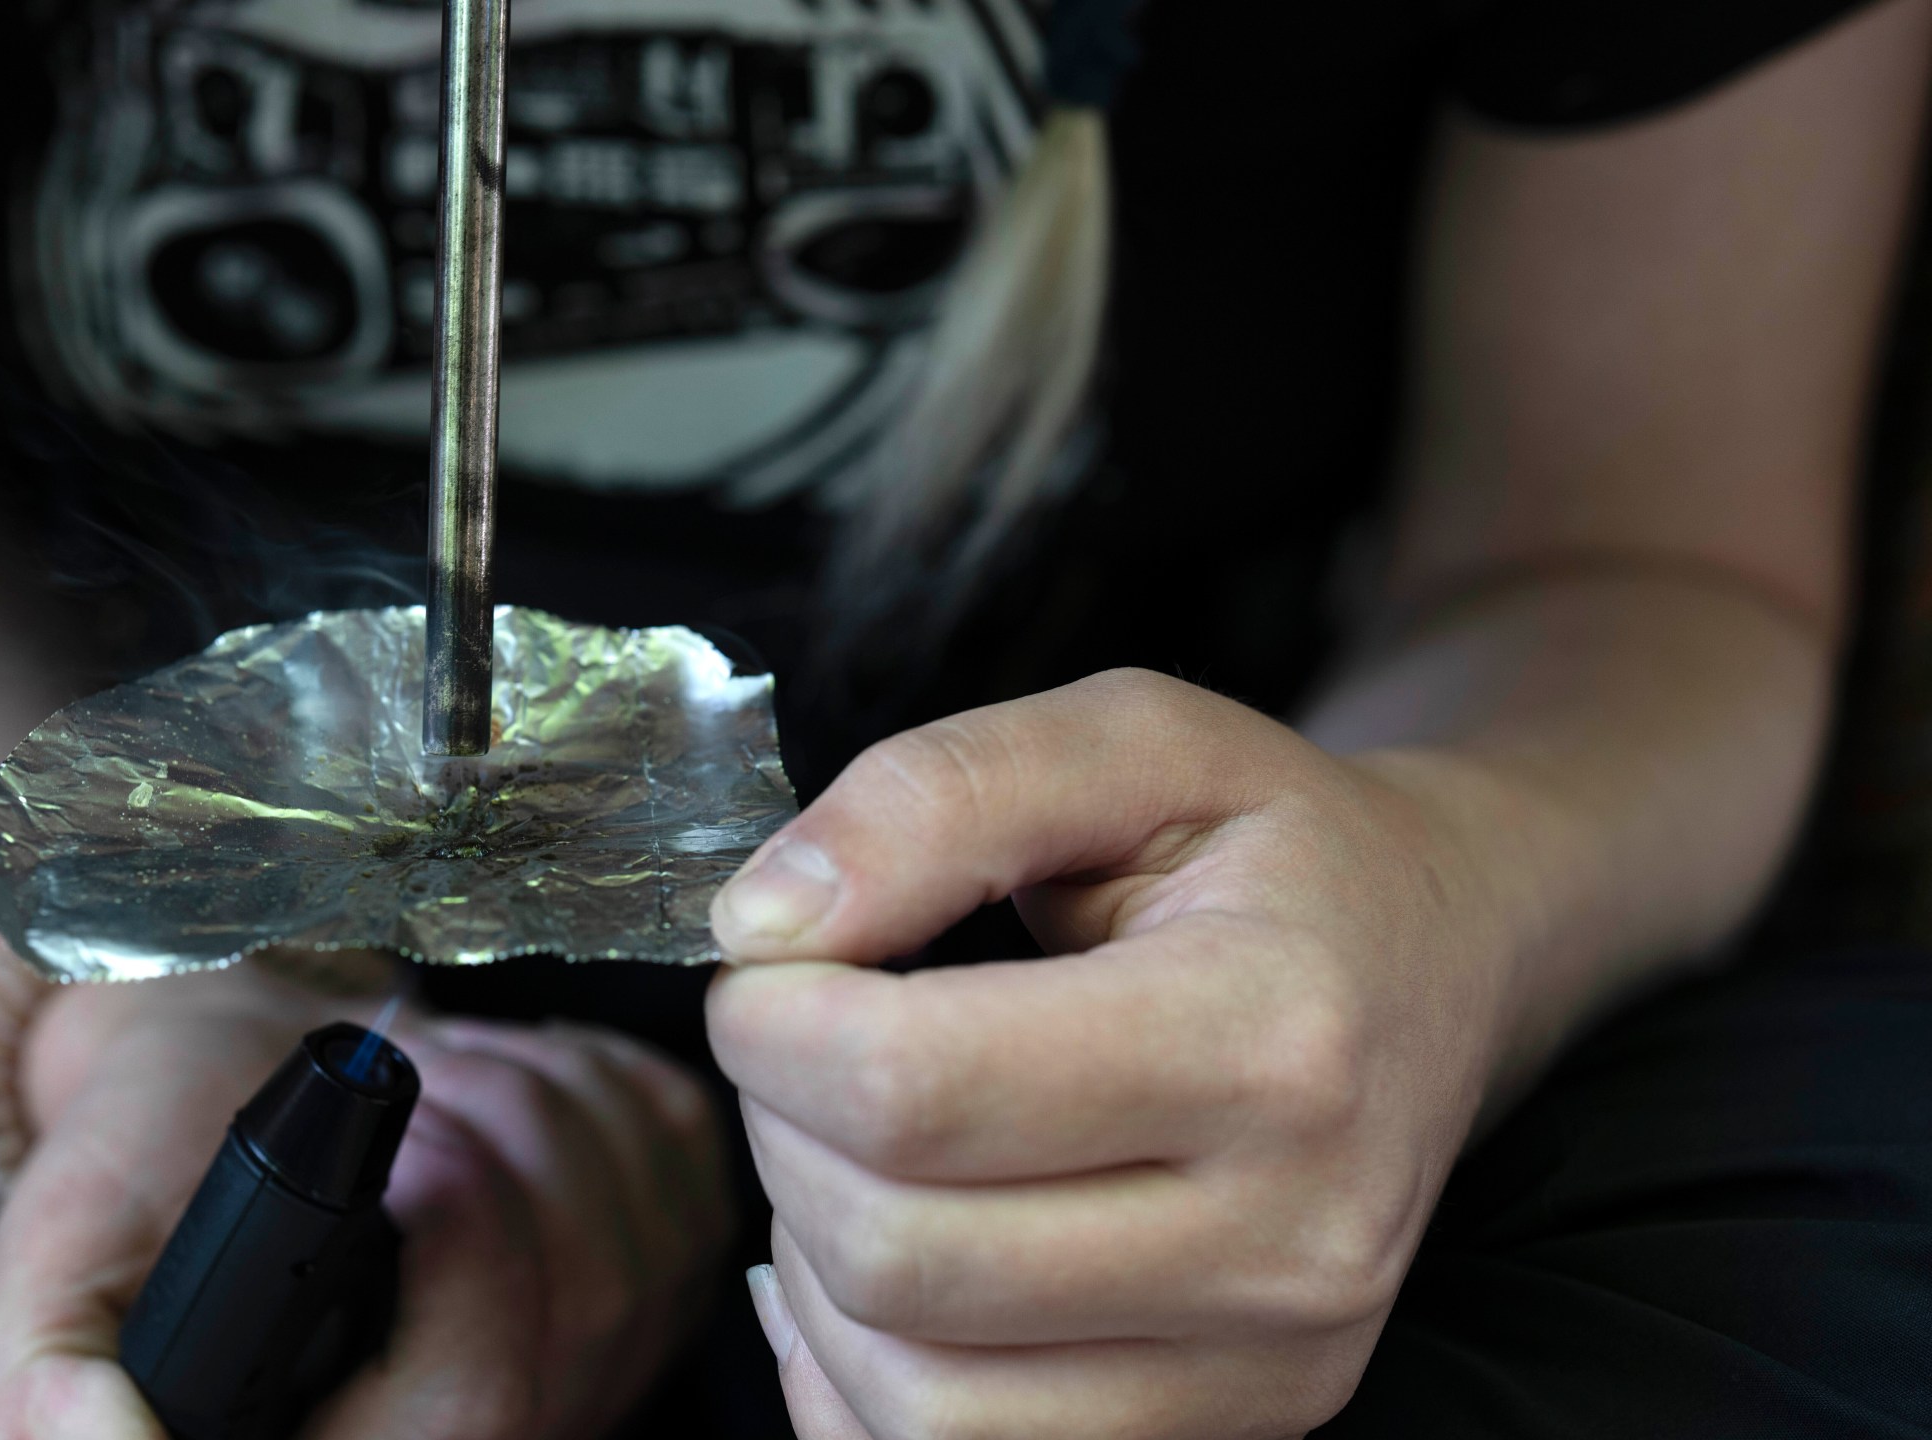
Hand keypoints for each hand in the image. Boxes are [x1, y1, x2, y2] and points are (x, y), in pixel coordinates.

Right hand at [0, 957, 731, 1439]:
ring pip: (637, 1216)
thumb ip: (52, 1398)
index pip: (482, 1401)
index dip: (468, 1243)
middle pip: (585, 1293)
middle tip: (396, 1083)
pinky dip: (588, 1074)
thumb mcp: (50, 1283)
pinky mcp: (665, 1267)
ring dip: (527, 1094)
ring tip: (428, 1091)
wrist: (227, 1089)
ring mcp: (601, 1367)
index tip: (406, 1136)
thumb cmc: (135, 1192)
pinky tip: (496, 1088)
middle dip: (491, 1134)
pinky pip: (675, 1153)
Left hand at [707, 670, 1524, 1438]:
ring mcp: (1271, 1363)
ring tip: (853, 1140)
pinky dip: (858, 1377)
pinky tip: (877, 1260)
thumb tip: (761, 923)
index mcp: (1273, 1035)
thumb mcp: (1131, 739)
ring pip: (911, 1397)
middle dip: (781, 1132)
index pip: (914, 1090)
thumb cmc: (1272, 848)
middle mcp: (1294, 1236)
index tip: (768, 965)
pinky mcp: (1236, 1431)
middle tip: (803, 1041)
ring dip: (813, 1260)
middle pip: (897, 1254)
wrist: (1439, 963)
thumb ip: (935, 795)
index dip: (773, 1024)